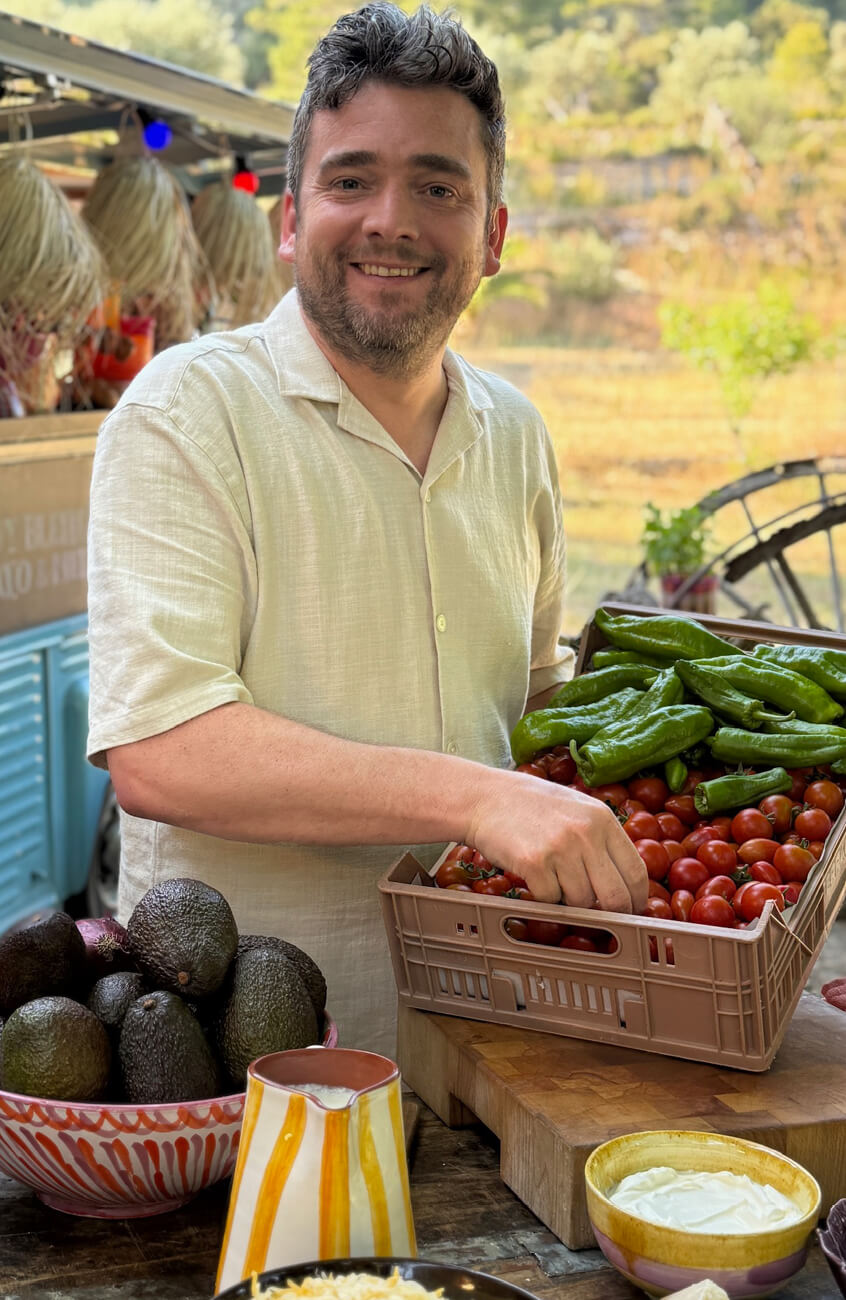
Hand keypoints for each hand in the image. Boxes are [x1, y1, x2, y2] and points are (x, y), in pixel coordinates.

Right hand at [465, 770, 647, 913]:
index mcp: (602, 819)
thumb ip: (603, 839)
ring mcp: (560, 849)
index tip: (631, 910)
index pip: (635, 872)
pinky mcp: (534, 864)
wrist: (485, 798)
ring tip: (554, 879)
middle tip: (602, 917)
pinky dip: (544, 897)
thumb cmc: (531, 805)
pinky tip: (534, 876)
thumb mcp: (577, 809)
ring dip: (569, 900)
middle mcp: (586, 833)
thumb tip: (626, 882)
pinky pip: (551, 900)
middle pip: (615, 896)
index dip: (636, 898)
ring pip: (582, 902)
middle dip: (611, 913)